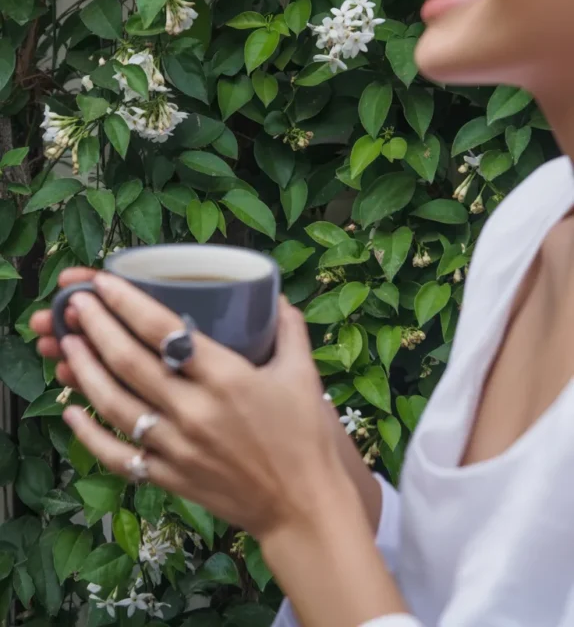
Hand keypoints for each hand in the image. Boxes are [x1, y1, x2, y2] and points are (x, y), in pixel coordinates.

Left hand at [31, 272, 348, 541]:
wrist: (303, 507)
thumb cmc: (304, 437)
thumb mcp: (302, 374)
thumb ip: (288, 328)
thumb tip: (275, 294)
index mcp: (226, 377)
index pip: (163, 330)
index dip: (127, 302)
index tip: (103, 282)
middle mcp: (194, 410)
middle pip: (129, 362)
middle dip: (96, 327)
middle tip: (75, 305)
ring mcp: (177, 447)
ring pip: (114, 404)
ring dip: (85, 370)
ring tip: (68, 344)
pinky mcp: (169, 477)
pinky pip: (117, 455)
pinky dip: (88, 435)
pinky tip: (71, 411)